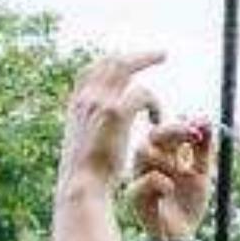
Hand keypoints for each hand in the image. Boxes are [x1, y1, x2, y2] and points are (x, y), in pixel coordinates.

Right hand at [56, 52, 165, 195]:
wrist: (82, 186)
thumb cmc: (85, 174)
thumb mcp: (84, 144)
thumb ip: (91, 128)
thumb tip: (99, 125)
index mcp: (76, 104)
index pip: (91, 71)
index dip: (111, 63)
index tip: (127, 62)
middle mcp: (85, 98)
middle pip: (110, 62)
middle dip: (135, 55)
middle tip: (158, 54)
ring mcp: (99, 102)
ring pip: (124, 67)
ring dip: (146, 60)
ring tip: (163, 58)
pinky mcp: (115, 113)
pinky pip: (141, 93)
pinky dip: (153, 101)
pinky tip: (157, 117)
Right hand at [128, 118, 214, 239]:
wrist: (183, 234)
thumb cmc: (189, 203)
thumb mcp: (202, 173)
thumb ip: (203, 149)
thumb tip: (206, 119)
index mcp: (164, 155)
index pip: (166, 130)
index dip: (181, 126)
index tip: (200, 129)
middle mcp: (150, 163)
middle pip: (152, 135)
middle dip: (174, 131)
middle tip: (193, 136)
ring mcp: (140, 178)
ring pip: (142, 152)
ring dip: (166, 157)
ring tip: (180, 171)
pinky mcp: (136, 198)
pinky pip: (141, 182)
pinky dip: (158, 181)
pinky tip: (171, 189)